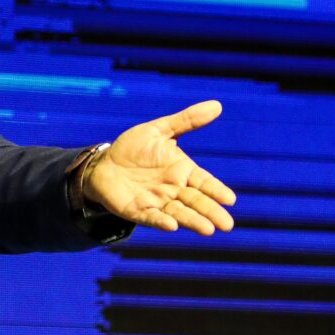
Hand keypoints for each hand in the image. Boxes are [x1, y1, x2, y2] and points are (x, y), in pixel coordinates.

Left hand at [84, 100, 235, 234]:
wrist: (104, 163)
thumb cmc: (133, 148)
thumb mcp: (158, 131)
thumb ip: (186, 121)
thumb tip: (217, 105)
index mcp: (182, 171)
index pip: (204, 182)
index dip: (216, 190)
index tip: (230, 199)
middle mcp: (173, 189)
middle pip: (196, 201)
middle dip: (211, 212)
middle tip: (227, 224)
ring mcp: (157, 201)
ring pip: (178, 213)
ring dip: (192, 221)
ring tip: (207, 229)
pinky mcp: (138, 210)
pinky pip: (151, 217)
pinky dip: (161, 221)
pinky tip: (171, 225)